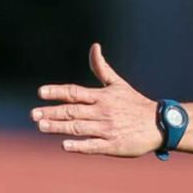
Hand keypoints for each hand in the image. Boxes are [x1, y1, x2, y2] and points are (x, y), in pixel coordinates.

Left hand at [32, 43, 160, 156]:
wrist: (160, 124)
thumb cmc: (135, 104)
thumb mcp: (118, 84)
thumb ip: (102, 68)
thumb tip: (94, 46)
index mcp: (102, 96)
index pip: (75, 92)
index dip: (57, 92)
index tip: (41, 93)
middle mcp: (103, 111)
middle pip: (72, 111)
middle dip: (52, 112)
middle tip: (33, 114)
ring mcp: (107, 129)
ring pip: (79, 128)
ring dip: (59, 127)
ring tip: (41, 126)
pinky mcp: (113, 145)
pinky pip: (93, 146)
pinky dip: (79, 145)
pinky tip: (65, 145)